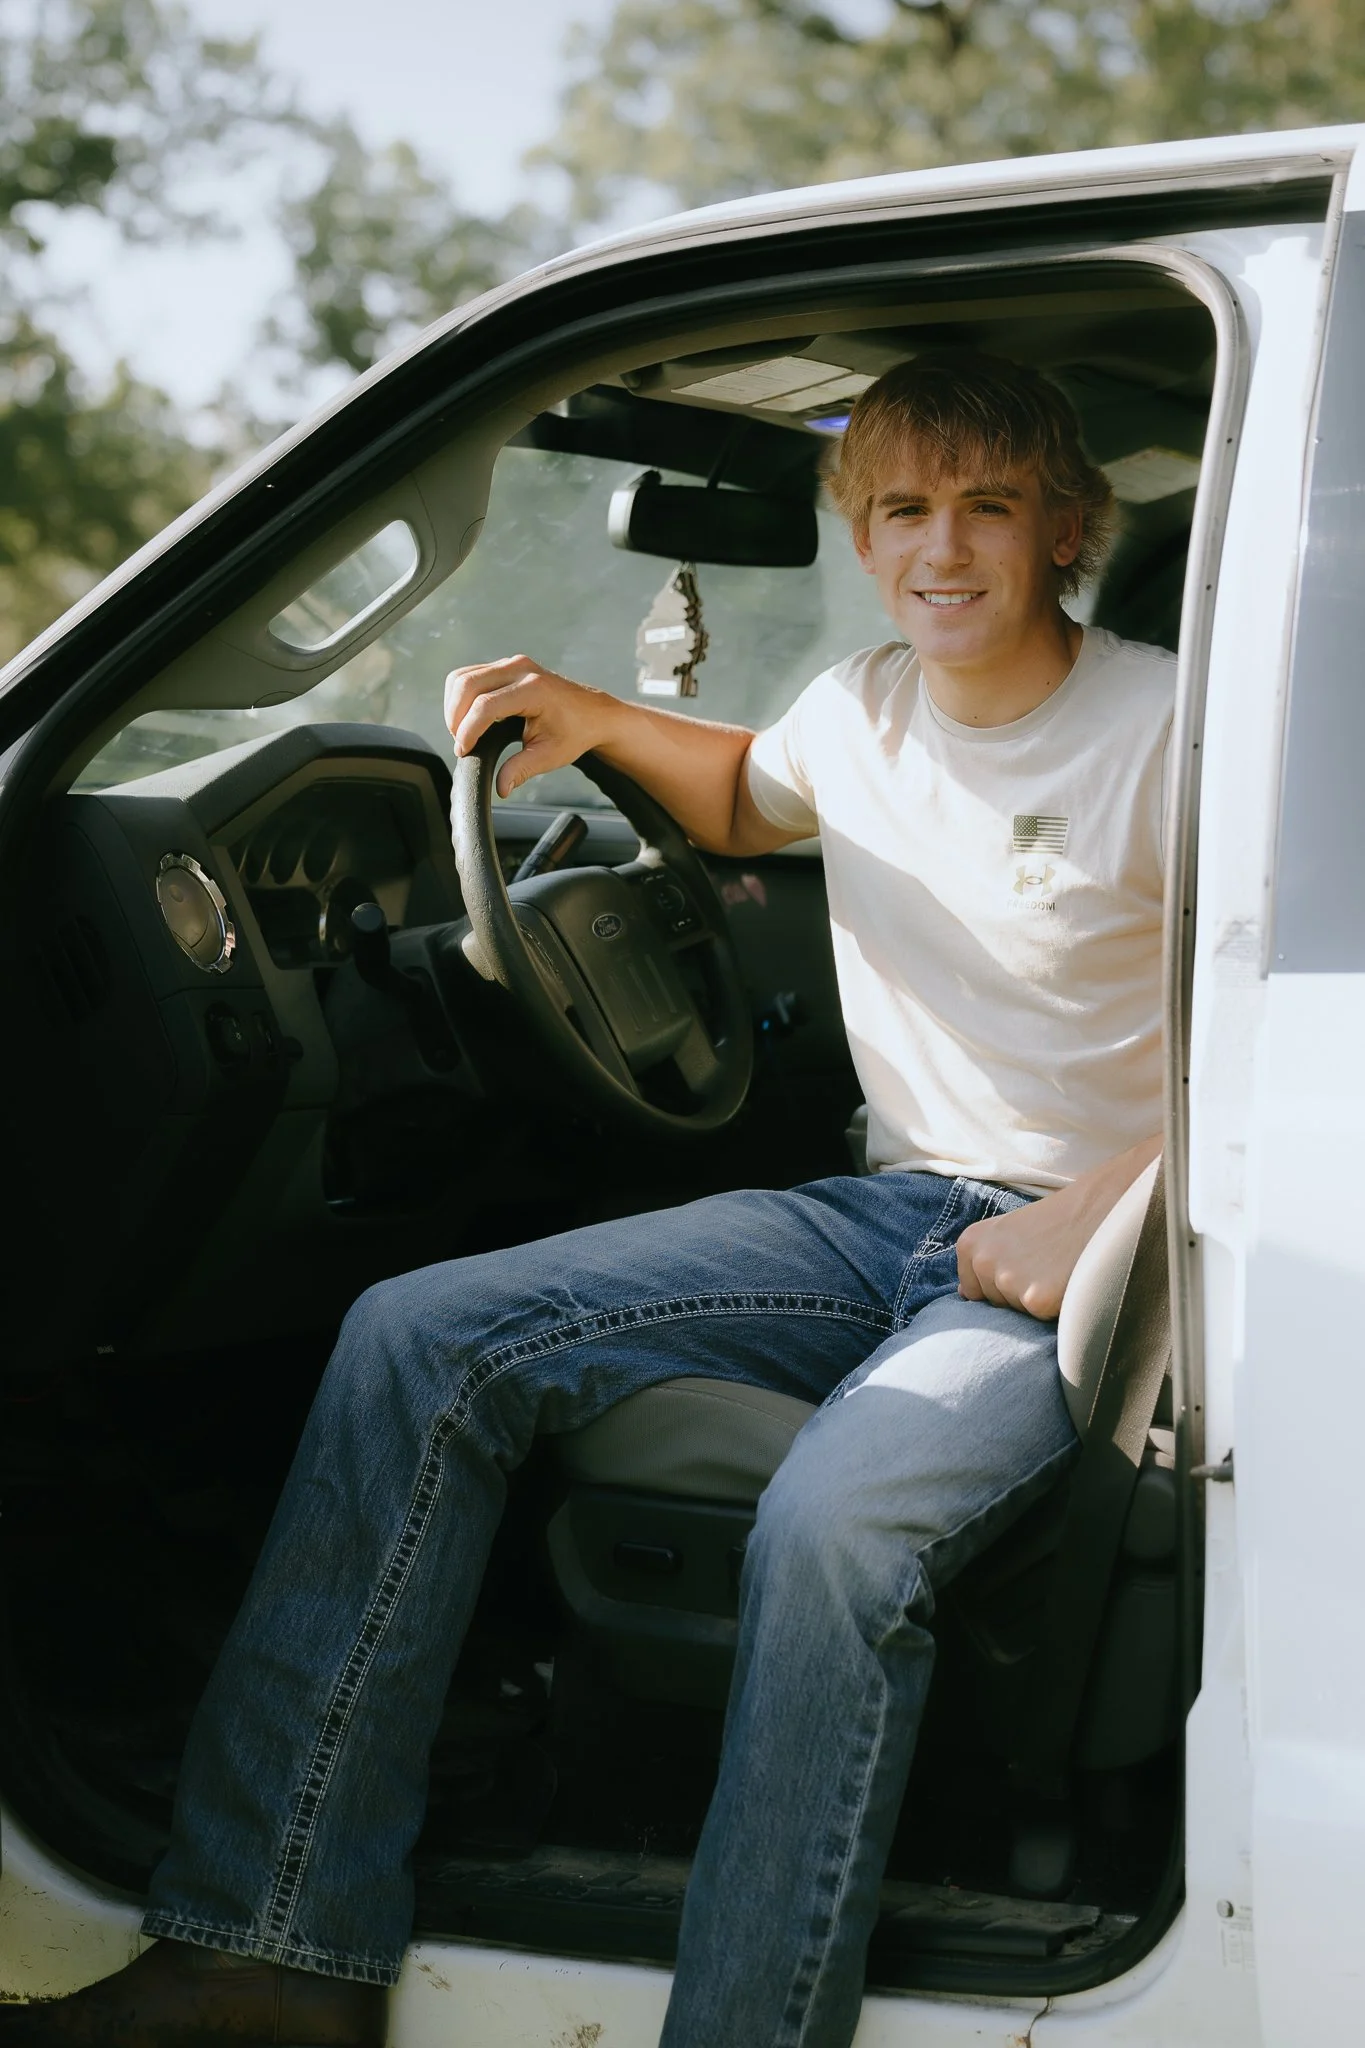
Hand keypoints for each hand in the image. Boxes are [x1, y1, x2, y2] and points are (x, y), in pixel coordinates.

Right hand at [444, 655, 620, 798]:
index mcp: (533, 690)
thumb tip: (501, 787)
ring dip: (454, 706)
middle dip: (454, 717)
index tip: (464, 752)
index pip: (486, 706)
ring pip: (462, 677)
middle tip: (461, 744)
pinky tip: (469, 719)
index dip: (468, 731)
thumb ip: (521, 769)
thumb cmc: (575, 733)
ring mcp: (511, 664)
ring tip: (463, 733)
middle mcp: (520, 669)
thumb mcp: (549, 756)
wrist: (593, 713)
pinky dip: (460, 697)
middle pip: (466, 685)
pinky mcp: (505, 666)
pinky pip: (469, 676)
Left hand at [956, 1136, 1160, 1320]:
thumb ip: (984, 1262)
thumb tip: (963, 1296)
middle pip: (995, 1305)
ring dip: (1037, 1300)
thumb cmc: (1054, 1223)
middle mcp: (983, 1262)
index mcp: (970, 1243)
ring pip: (1018, 1314)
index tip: (1024, 1262)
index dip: (1003, 1283)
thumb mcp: (1007, 1233)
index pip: (973, 1292)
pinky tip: (1066, 1279)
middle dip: (1019, 1294)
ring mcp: (1008, 1280)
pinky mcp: (1036, 1298)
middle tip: (1045, 1264)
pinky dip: (1056, 1306)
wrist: (1098, 1208)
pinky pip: (1041, 1318)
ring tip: (1055, 1269)